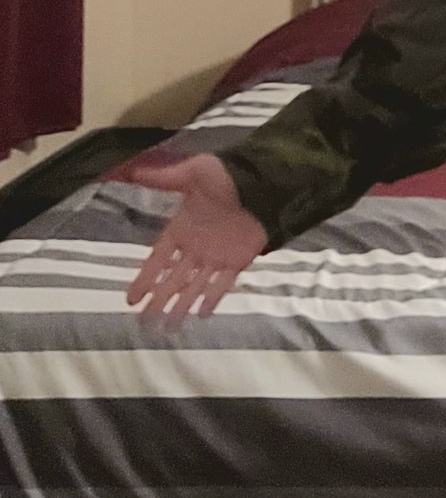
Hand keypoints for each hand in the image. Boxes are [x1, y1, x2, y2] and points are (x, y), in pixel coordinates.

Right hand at [124, 154, 267, 332]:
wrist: (263, 186)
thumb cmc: (226, 178)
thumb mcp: (192, 173)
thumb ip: (162, 177)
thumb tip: (129, 168)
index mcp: (181, 229)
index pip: (157, 260)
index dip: (144, 279)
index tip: (131, 299)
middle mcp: (196, 247)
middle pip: (173, 280)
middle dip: (159, 301)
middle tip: (145, 323)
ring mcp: (216, 256)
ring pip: (194, 286)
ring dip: (182, 306)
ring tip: (168, 328)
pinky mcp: (238, 261)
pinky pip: (222, 284)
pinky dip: (213, 298)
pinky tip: (201, 315)